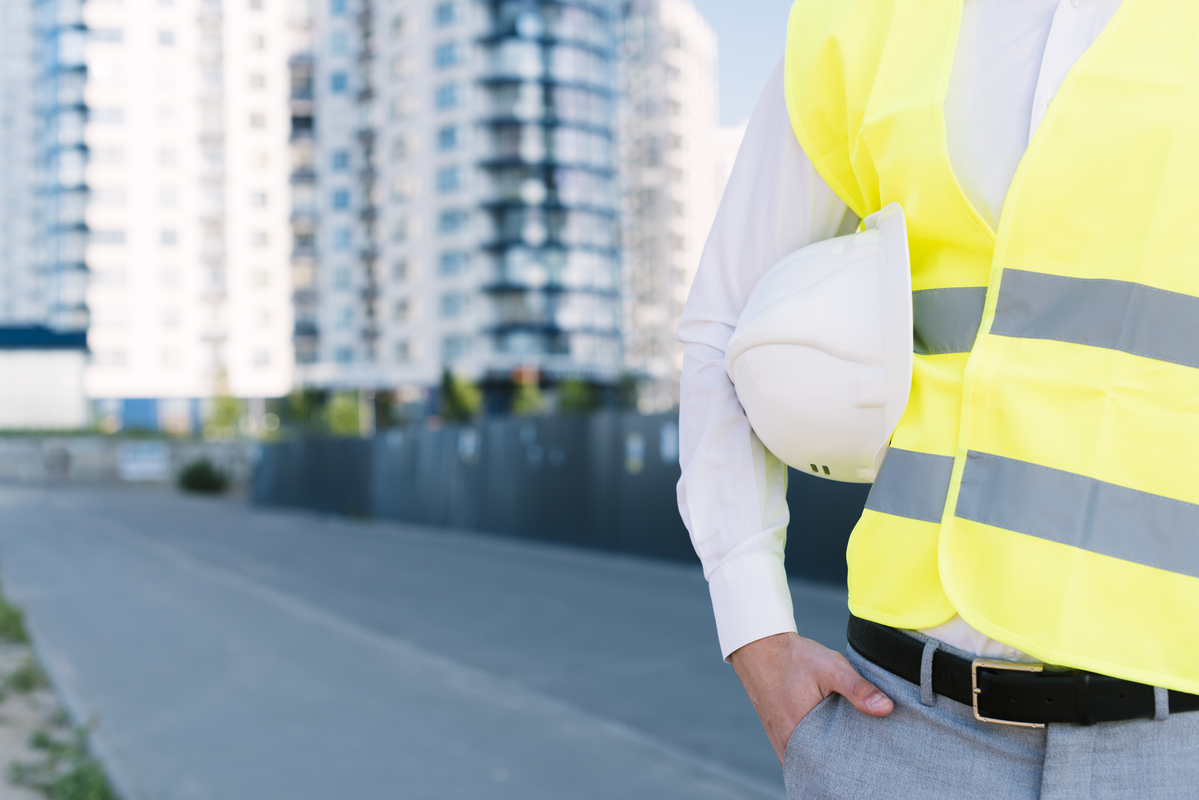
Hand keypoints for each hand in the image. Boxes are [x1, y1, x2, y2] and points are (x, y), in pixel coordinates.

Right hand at [729, 632, 892, 763]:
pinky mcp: (778, 735)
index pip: (831, 766)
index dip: (853, 762)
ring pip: (809, 760)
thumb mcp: (831, 667)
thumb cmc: (792, 657)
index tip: (868, 752)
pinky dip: (814, 747)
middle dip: (841, 761)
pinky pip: (800, 752)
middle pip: (821, 766)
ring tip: (845, 740)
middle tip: (860, 746)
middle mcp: (787, 744)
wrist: (758, 646)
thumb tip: (886, 708)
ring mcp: (781, 742)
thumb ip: (858, 689)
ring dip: (826, 754)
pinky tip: (826, 735)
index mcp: (799, 735)